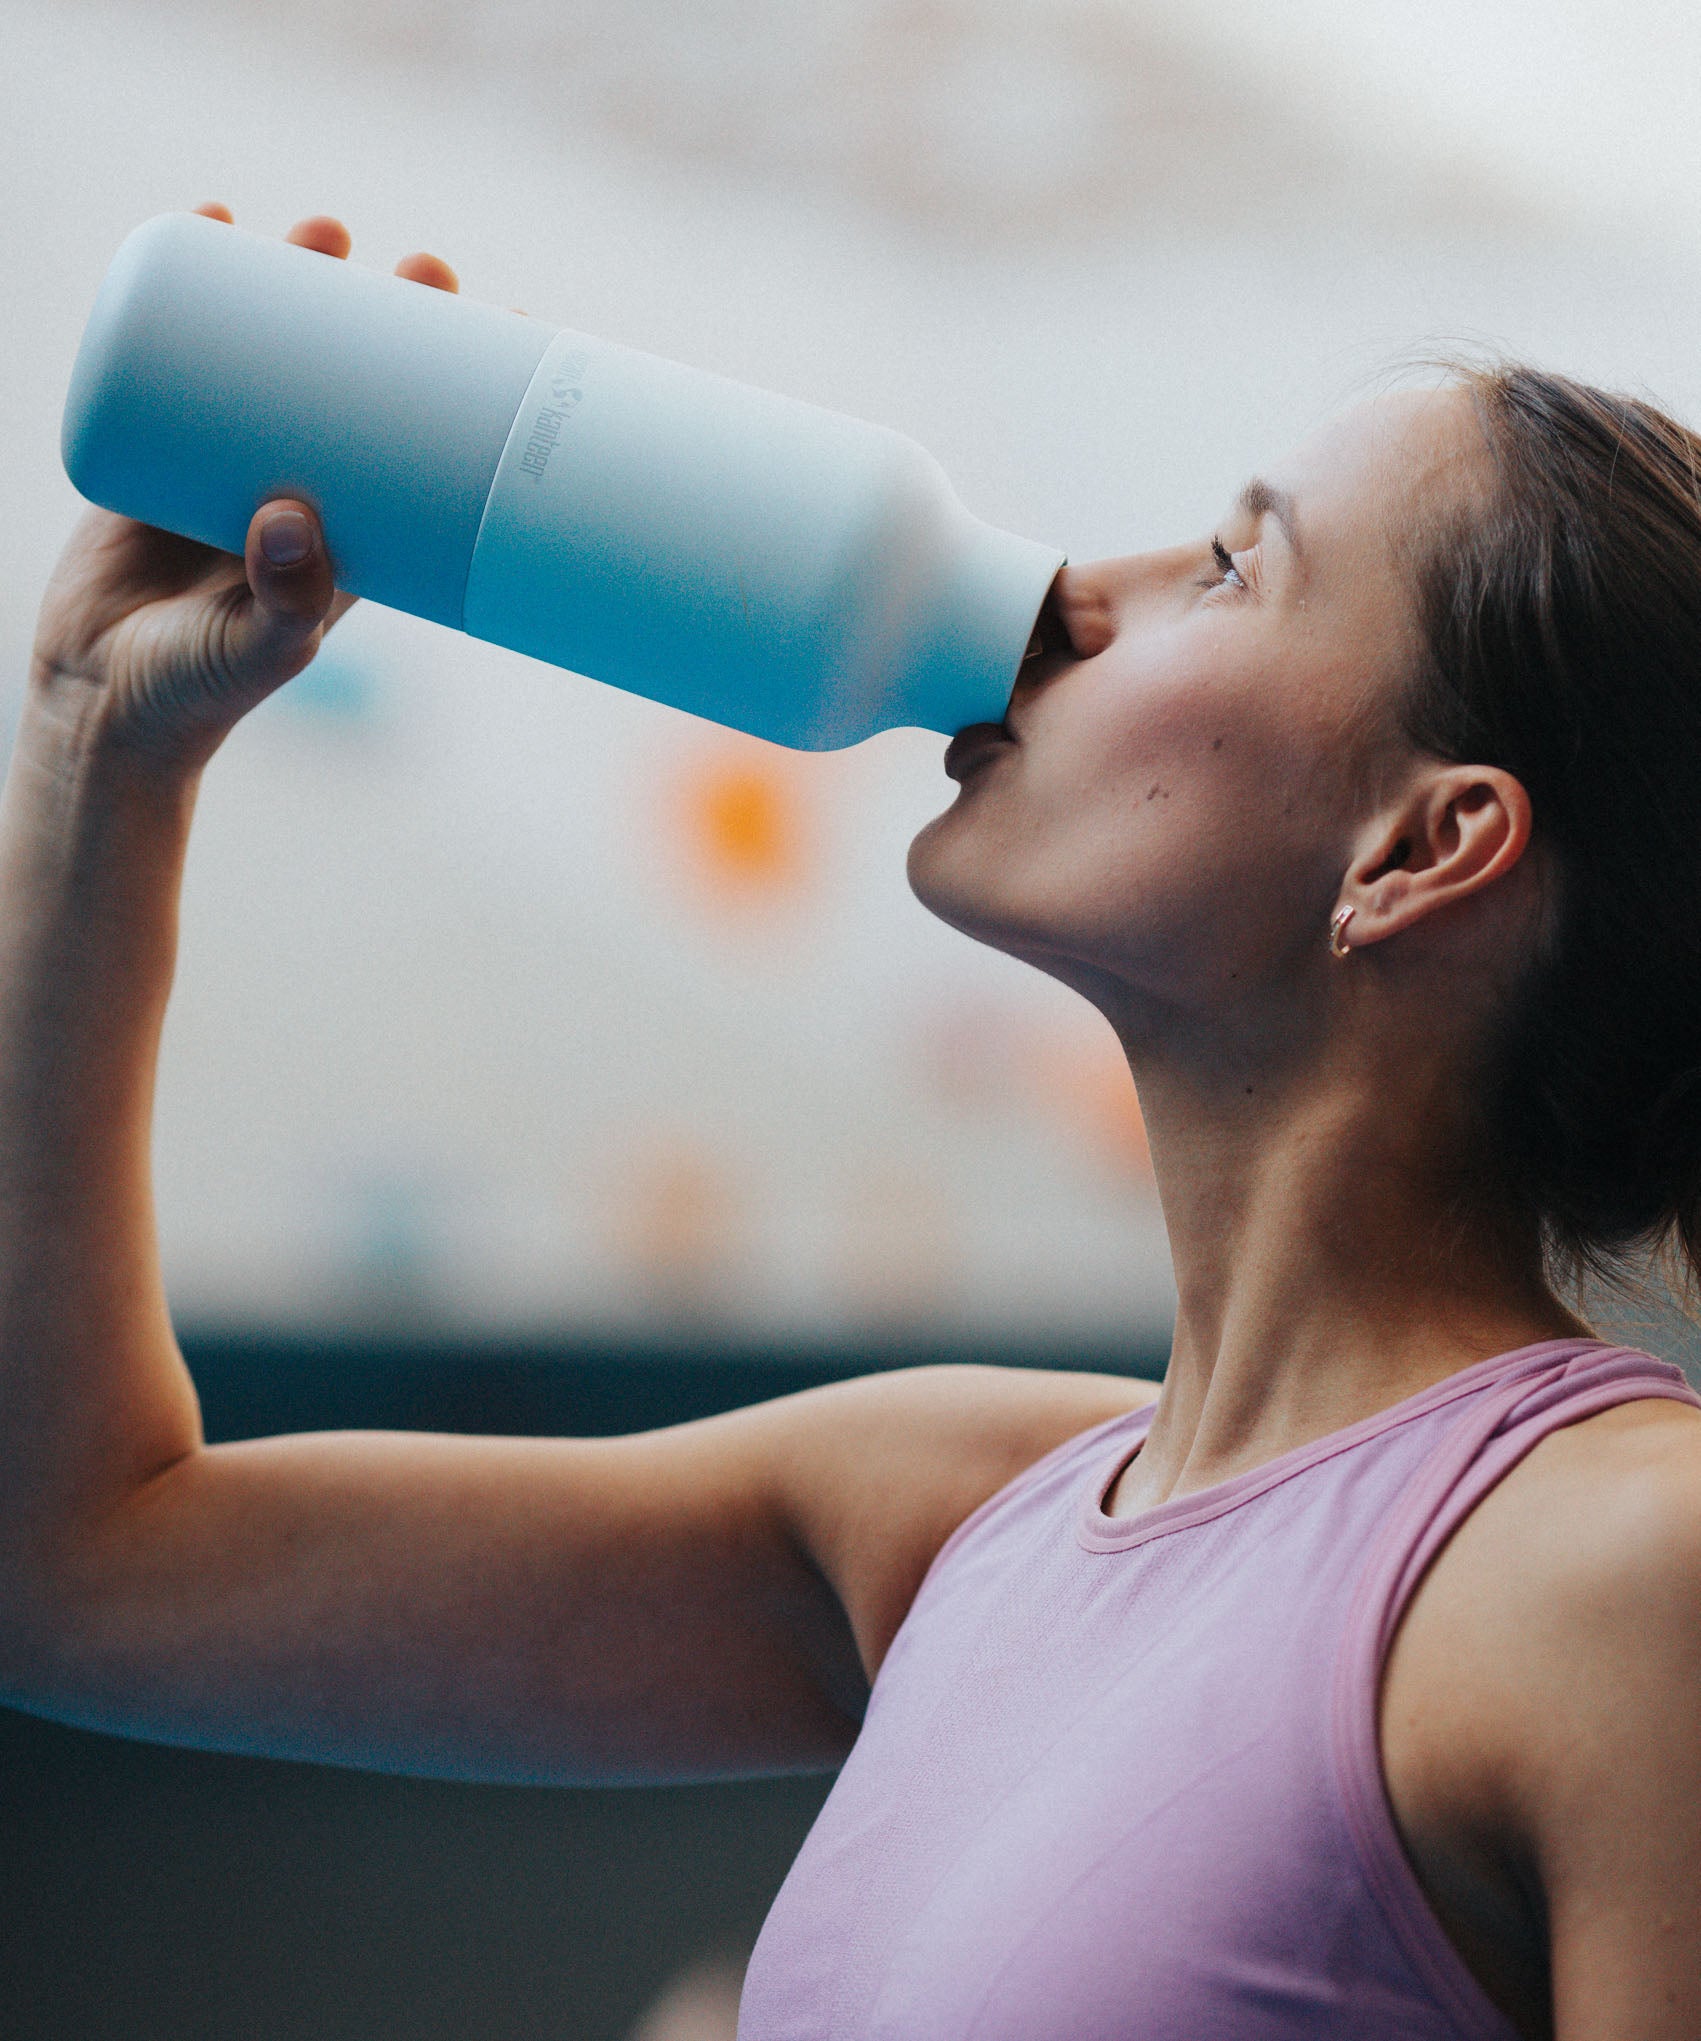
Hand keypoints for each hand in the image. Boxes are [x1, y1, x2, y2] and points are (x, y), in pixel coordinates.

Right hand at [31, 204, 463, 770]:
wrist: (99, 694)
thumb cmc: (202, 687)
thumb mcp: (264, 648)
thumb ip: (287, 601)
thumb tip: (292, 516)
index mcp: (359, 529)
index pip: (428, 448)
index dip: (468, 392)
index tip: (510, 333)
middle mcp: (304, 479)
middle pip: (363, 379)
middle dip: (395, 316)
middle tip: (427, 269)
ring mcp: (231, 452)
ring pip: (279, 347)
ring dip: (303, 280)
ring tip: (326, 233)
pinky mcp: (158, 434)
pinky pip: (181, 341)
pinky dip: (196, 284)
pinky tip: (214, 222)